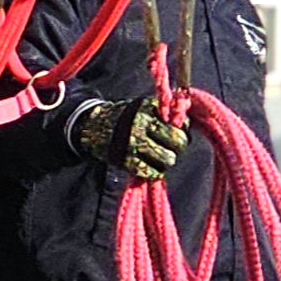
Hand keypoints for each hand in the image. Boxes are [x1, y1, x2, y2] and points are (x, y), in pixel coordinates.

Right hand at [71, 98, 185, 180]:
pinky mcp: (125, 160)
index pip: (178, 124)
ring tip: (161, 159)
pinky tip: (151, 167)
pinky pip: (150, 172)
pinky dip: (154, 172)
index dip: (182, 132)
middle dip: (177, 148)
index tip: (178, 134)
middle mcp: (139, 125)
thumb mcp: (143, 107)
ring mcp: (132, 143)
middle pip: (176, 142)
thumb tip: (186, 126)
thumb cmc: (126, 117)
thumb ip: (164, 114)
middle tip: (172, 150)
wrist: (94, 126)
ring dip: (167, 161)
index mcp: (146, 109)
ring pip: (166, 159)